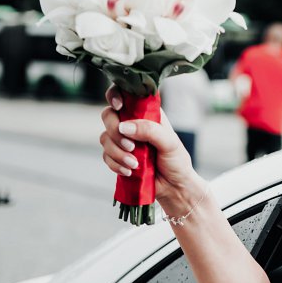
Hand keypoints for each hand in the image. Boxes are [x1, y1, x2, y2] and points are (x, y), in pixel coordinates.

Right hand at [99, 86, 203, 208]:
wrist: (174, 188)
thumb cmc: (176, 162)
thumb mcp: (170, 143)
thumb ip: (149, 130)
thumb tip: (124, 126)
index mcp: (146, 114)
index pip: (125, 95)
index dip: (115, 95)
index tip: (119, 106)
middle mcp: (132, 124)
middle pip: (108, 115)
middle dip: (115, 131)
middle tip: (130, 146)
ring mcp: (123, 141)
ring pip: (105, 138)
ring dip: (117, 152)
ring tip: (135, 165)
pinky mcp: (118, 157)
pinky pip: (106, 156)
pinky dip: (116, 164)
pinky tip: (130, 172)